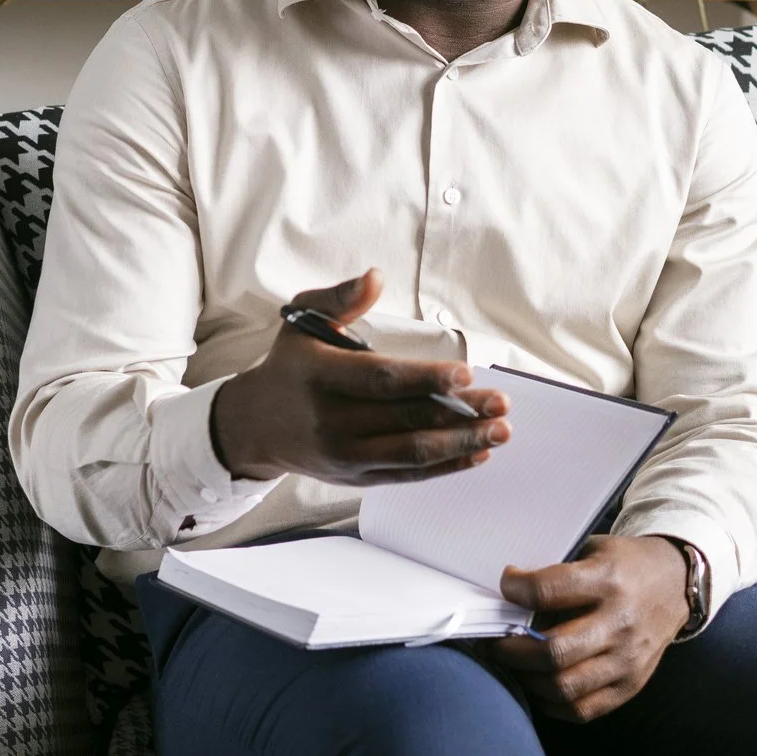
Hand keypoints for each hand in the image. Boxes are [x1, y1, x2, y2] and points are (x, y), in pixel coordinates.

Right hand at [209, 269, 510, 484]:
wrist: (256, 426)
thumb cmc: (290, 366)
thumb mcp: (303, 321)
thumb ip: (340, 298)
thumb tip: (375, 277)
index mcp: (320, 377)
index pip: (381, 380)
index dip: (426, 378)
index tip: (466, 374)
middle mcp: (332, 421)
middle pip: (406, 418)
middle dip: (460, 412)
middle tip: (500, 403)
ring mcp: (345, 455)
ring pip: (412, 453)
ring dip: (461, 443)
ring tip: (499, 431)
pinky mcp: (357, 477)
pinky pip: (407, 475)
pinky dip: (445, 467)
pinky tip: (476, 453)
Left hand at [489, 534, 690, 722]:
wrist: (676, 583)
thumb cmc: (626, 565)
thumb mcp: (594, 550)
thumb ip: (557, 574)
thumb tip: (509, 600)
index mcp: (608, 580)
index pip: (547, 591)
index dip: (515, 590)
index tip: (506, 587)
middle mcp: (619, 623)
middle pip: (553, 651)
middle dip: (511, 650)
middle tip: (495, 643)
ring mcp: (627, 659)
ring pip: (564, 687)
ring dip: (528, 679)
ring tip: (515, 666)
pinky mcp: (631, 684)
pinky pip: (582, 710)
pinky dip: (552, 703)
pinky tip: (540, 686)